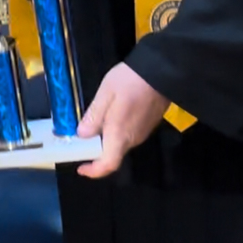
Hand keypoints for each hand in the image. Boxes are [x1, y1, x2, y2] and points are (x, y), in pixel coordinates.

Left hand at [76, 63, 169, 178]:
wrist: (162, 71)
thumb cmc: (131, 81)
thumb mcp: (105, 94)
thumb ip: (93, 116)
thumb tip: (82, 134)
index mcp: (120, 134)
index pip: (108, 164)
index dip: (93, 171)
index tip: (81, 167)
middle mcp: (133, 139)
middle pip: (112, 154)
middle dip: (95, 149)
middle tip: (81, 136)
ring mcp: (142, 133)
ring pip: (119, 143)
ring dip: (105, 138)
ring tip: (95, 119)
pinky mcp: (148, 125)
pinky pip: (127, 134)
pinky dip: (115, 130)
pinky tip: (111, 112)